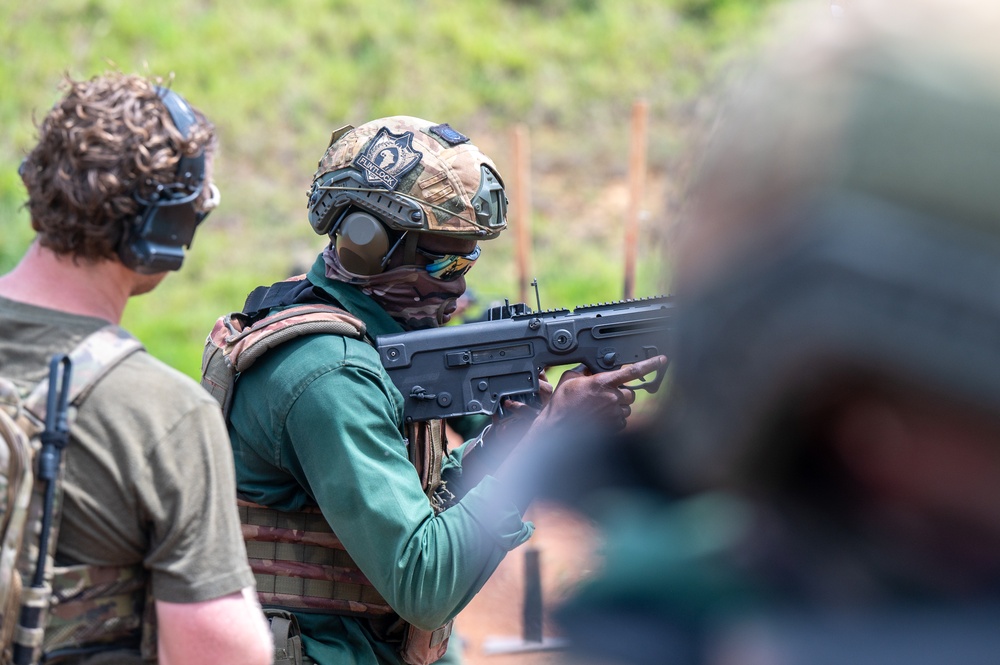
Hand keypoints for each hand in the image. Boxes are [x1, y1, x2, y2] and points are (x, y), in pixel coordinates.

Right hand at [532, 355, 667, 432]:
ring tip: (601, 408)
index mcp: (603, 382)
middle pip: (631, 393)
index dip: (650, 364)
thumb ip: (585, 371)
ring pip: (627, 408)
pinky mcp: (613, 426)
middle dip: (623, 394)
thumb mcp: (570, 379)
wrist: (558, 426)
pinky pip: (622, 421)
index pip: (633, 371)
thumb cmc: (562, 404)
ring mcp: (614, 413)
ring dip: (619, 407)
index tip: (662, 360)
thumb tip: (591, 369)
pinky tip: (601, 418)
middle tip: (608, 396)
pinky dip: (615, 419)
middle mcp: (612, 397)